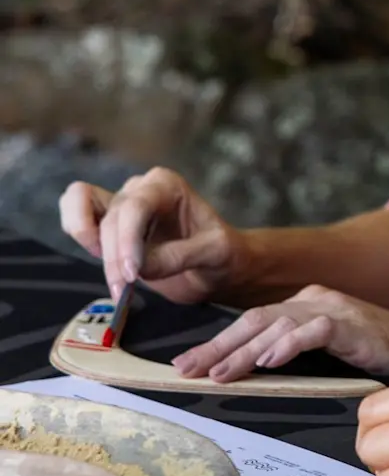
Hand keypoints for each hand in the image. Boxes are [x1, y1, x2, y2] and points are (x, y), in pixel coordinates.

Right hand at [58, 167, 245, 303]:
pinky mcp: (108, 226)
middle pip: (110, 218)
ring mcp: (121, 205)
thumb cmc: (224, 254)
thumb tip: (137, 267)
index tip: (132, 274)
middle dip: (115, 257)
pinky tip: (104, 264)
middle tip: (125, 289)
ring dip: (92, 247)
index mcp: (167, 185)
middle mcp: (141, 188)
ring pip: (83, 213)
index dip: (127, 241)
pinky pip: (77, 218)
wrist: (220, 267)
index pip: (135, 208)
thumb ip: (179, 256)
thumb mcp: (215, 254)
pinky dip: (80, 237)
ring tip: (116, 280)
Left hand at [172, 285, 388, 381]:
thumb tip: (246, 373)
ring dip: (244, 350)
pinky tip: (270, 361)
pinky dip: (290, 343)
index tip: (186, 367)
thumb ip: (295, 355)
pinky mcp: (356, 325)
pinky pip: (316, 329)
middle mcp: (317, 301)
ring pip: (278, 324)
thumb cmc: (380, 359)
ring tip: (219, 372)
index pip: (252, 322)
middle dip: (217, 346)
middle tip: (185, 370)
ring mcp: (337, 310)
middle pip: (256, 320)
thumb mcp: (329, 356)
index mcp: (308, 305)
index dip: (217, 343)